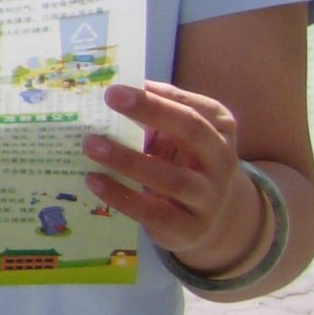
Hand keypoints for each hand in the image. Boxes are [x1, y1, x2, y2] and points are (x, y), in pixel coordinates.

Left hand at [82, 82, 263, 274]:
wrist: (205, 221)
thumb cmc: (181, 166)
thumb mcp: (176, 138)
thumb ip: (154, 115)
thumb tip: (114, 91)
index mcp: (220, 131)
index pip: (199, 107)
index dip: (162, 96)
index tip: (120, 86)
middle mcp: (222, 161)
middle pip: (193, 132)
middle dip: (153, 111)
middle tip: (111, 97)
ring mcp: (209, 198)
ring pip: (173, 178)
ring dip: (128, 160)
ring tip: (91, 145)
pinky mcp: (190, 228)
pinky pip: (155, 212)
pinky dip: (122, 196)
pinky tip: (94, 181)